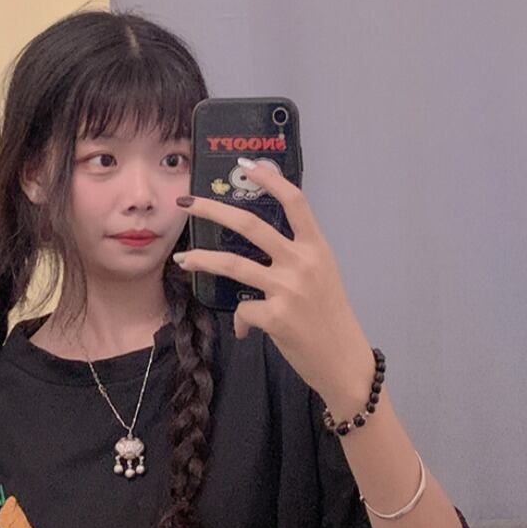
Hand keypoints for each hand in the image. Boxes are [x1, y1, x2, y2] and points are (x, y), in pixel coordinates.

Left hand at [173, 158, 373, 414]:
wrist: (343, 362)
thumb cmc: (330, 319)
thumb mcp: (322, 278)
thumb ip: (294, 258)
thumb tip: (254, 254)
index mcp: (318, 248)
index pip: (295, 202)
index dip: (270, 180)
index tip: (247, 165)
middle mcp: (303, 262)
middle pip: (250, 224)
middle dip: (213, 210)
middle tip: (187, 203)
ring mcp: (288, 289)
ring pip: (233, 264)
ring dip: (202, 260)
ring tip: (183, 259)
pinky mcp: (275, 316)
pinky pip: (242, 310)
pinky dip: (240, 320)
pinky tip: (245, 329)